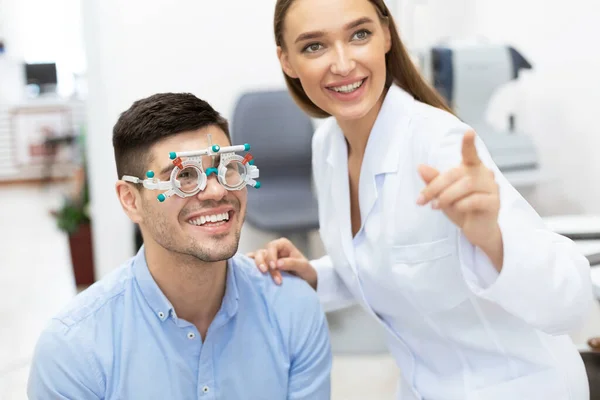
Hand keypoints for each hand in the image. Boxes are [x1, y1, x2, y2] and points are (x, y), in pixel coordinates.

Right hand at [247, 238, 317, 288]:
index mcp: (282, 244)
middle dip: (262, 262)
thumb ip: (292, 263)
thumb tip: (278, 264)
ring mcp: (266, 258)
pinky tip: (248, 273)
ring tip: (260, 275)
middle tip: (265, 272)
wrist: (305, 280)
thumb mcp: (303, 266)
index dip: (271, 256)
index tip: (274, 267)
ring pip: (255, 258)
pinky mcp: (263, 267)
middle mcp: (273, 250)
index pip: (272, 246)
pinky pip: (252, 265)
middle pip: (261, 252)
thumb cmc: (305, 270)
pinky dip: (250, 268)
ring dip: (257, 267)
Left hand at [416, 130, 502, 268]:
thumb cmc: (460, 209)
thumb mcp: (443, 194)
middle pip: (457, 174)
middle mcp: (484, 174)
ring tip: (435, 206)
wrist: (477, 231)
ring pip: (467, 185)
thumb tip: (420, 167)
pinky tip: (456, 209)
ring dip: (446, 196)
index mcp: (472, 169)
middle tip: (422, 200)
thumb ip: (434, 181)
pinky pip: (476, 200)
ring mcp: (492, 188)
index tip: (469, 131)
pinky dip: (461, 204)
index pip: (470, 153)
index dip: (469, 143)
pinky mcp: (495, 203)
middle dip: (436, 186)